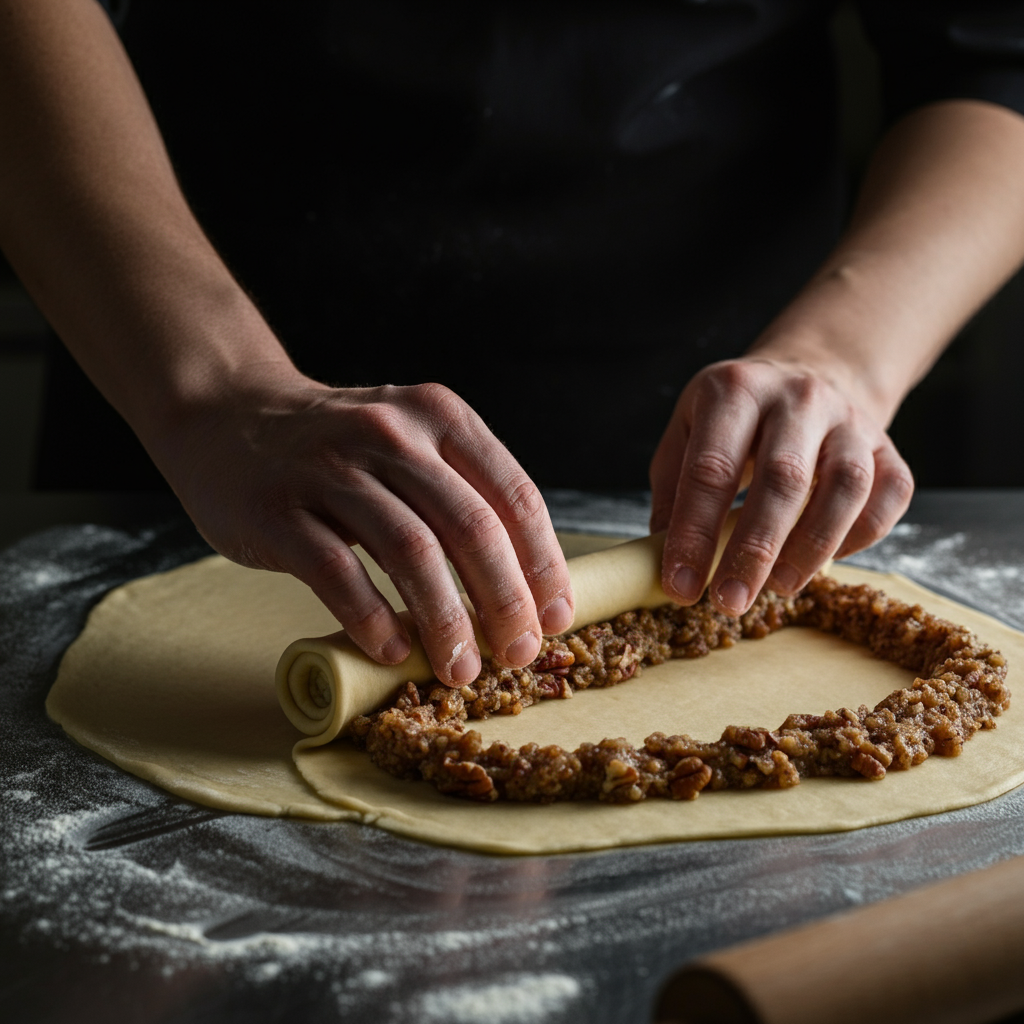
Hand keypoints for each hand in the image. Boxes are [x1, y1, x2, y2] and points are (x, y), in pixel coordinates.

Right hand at [157, 371, 574, 685]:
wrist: (227, 415)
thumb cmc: (336, 448)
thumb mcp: (409, 442)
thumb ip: (461, 495)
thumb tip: (523, 588)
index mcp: (439, 417)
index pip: (514, 496)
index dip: (544, 565)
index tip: (556, 618)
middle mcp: (391, 433)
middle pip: (471, 528)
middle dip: (505, 603)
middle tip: (518, 654)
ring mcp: (331, 468)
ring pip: (411, 551)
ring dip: (446, 621)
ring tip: (460, 669)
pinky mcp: (279, 508)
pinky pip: (337, 570)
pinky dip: (371, 618)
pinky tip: (391, 649)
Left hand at [649, 357, 913, 613]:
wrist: (812, 371)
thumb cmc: (736, 419)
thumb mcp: (687, 434)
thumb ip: (674, 492)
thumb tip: (665, 561)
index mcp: (735, 390)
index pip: (711, 469)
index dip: (694, 533)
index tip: (680, 586)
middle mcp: (797, 397)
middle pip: (783, 478)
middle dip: (753, 550)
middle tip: (729, 601)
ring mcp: (850, 419)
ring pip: (845, 486)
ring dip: (811, 548)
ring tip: (778, 587)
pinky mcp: (888, 446)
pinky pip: (889, 495)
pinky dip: (860, 536)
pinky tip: (826, 560)